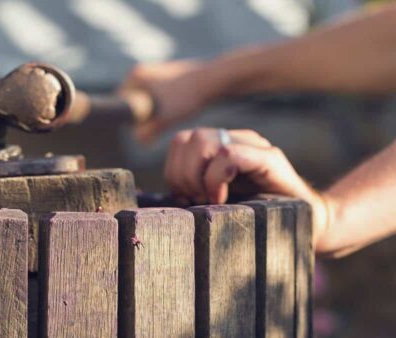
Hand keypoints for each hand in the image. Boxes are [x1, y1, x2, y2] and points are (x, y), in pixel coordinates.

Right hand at [119, 60, 227, 142]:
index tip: (150, 123)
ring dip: (155, 114)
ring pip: (145, 104)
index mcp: (135, 76)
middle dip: (144, 117)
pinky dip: (164, 108)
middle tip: (162, 121)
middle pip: (132, 105)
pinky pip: (156, 100)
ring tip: (172, 114)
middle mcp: (140, 72)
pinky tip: (177, 109)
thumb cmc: (188, 97)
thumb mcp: (163, 119)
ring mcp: (152, 74)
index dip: (132, 120)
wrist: (215, 80)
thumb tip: (137, 139)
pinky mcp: (164, 80)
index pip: (120, 106)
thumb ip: (145, 133)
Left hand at [164, 128, 330, 242]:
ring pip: (203, 141)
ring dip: (197, 176)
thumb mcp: (217, 203)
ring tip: (211, 200)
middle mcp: (236, 140)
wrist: (309, 225)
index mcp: (221, 147)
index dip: (174, 171)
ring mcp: (253, 146)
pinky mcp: (269, 158)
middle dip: (181, 175)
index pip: (181, 141)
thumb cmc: (258, 219)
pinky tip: (222, 198)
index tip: (185, 198)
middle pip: (187, 139)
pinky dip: (216, 178)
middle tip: (197, 200)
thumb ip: (196, 189)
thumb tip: (166, 195)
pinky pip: (229, 153)